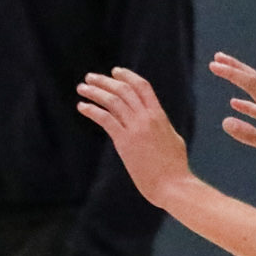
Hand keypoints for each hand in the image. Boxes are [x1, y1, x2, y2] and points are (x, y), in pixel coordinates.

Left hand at [78, 67, 196, 206]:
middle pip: (124, 90)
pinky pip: (105, 119)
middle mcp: (147, 118)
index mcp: (159, 115)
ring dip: (95, 92)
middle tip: (90, 77)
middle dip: (105, 81)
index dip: (127, 77)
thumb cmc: (174, 166)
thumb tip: (155, 121)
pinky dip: (91, 110)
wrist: (172, 184)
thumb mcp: (172, 138)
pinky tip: (81, 107)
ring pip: (113, 101)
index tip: (115, 71)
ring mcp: (135, 129)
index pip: (142, 87)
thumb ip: (161, 127)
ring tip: (82, 88)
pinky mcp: (124, 142)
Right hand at [212, 53, 255, 194]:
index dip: (232, 73)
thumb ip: (250, 135)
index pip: (252, 84)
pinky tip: (234, 104)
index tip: (214, 65)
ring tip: (225, 72)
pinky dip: (246, 103)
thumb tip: (225, 121)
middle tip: (217, 57)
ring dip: (240, 81)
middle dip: (236, 68)